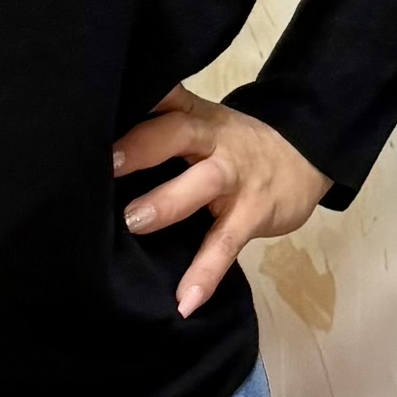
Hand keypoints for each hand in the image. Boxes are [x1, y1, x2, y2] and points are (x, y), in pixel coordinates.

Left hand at [111, 82, 332, 317]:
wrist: (306, 155)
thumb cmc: (232, 144)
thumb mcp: (200, 124)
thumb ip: (157, 130)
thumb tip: (90, 153)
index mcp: (193, 116)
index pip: (164, 96)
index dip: (137, 96)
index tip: (96, 108)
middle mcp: (213, 139)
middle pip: (178, 132)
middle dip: (142, 146)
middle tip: (105, 165)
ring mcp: (236, 176)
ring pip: (204, 182)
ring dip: (167, 201)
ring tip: (133, 222)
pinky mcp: (253, 214)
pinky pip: (226, 243)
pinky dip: (206, 273)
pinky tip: (185, 300)